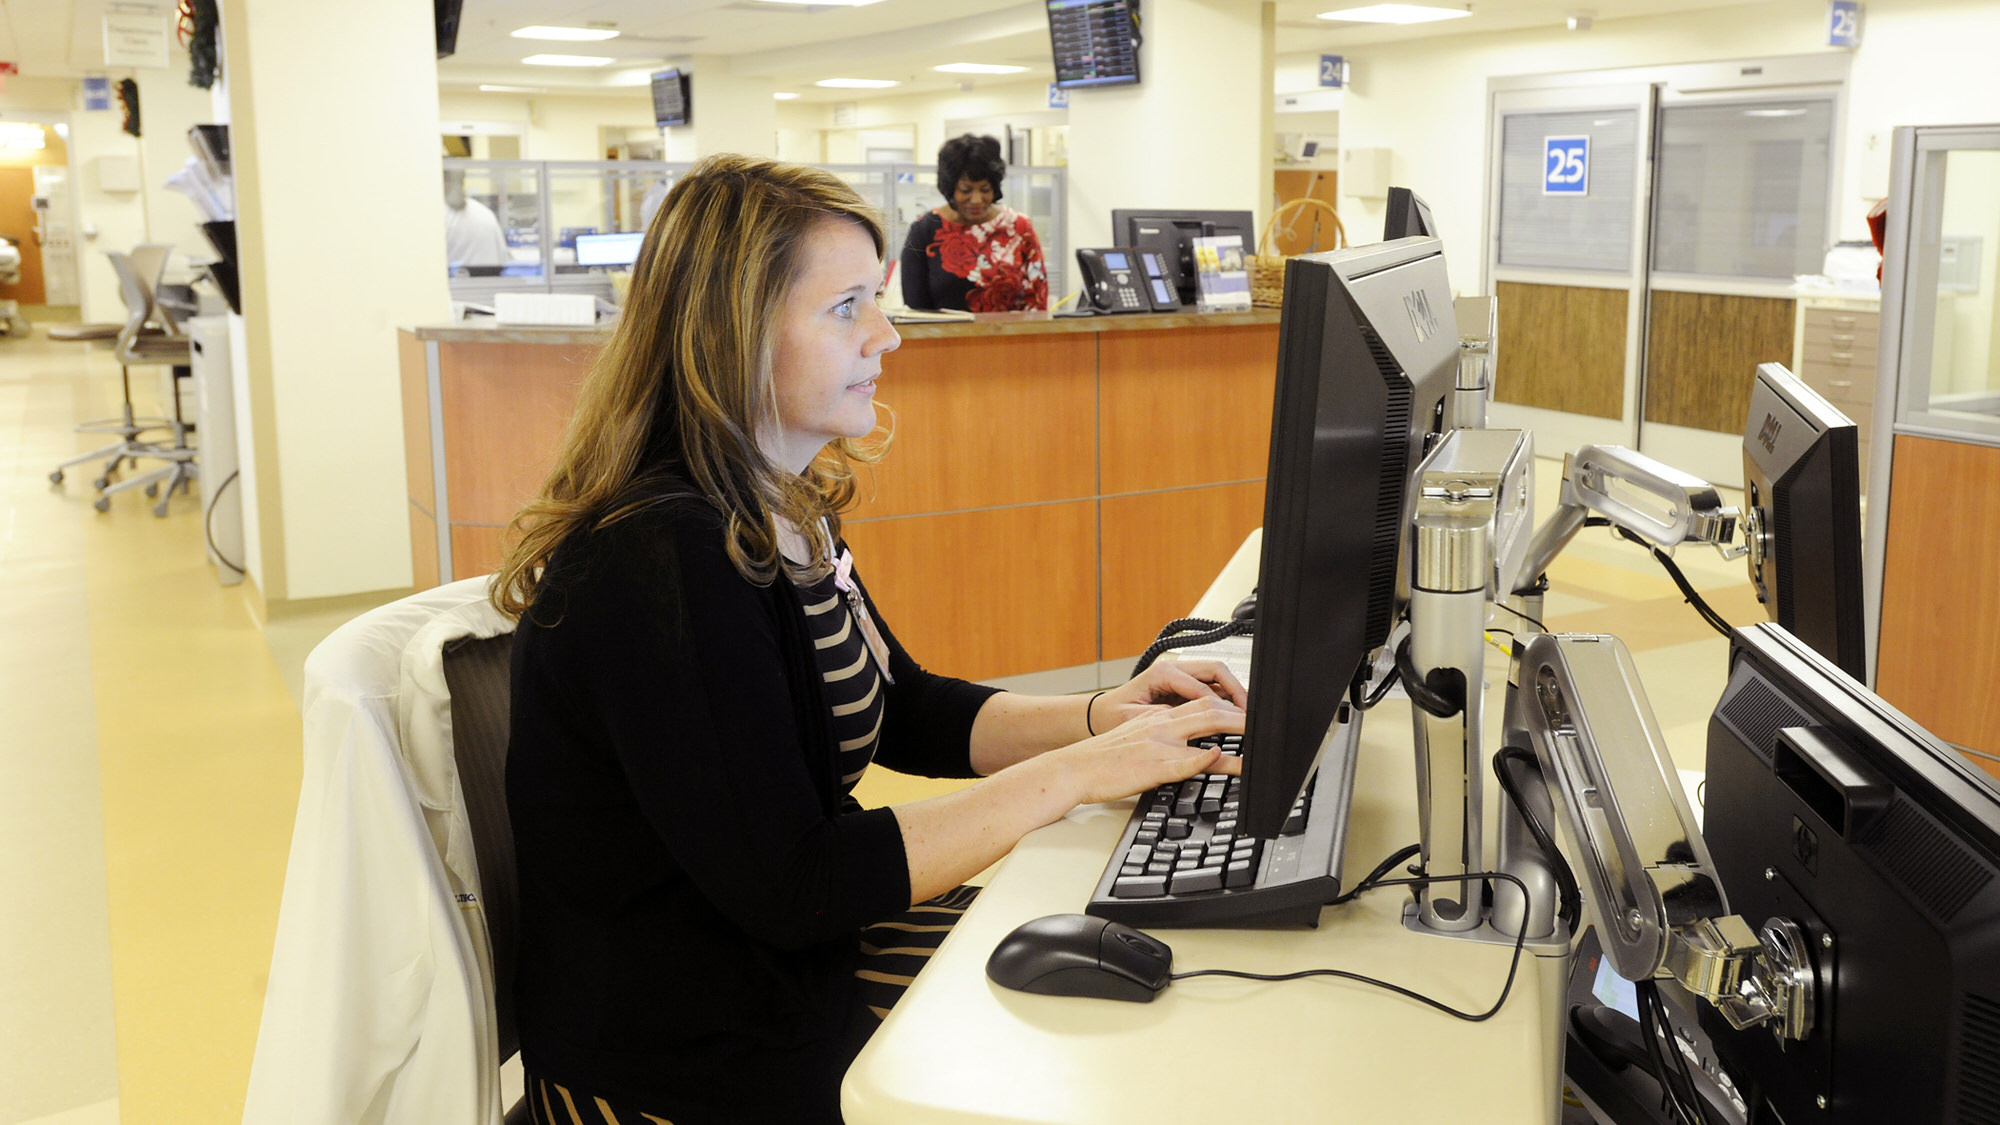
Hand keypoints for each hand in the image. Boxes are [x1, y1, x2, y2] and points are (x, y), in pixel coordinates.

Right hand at [1048, 695, 1243, 808]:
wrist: (1075, 769)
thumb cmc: (1104, 759)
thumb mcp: (1138, 737)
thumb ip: (1167, 736)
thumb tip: (1199, 747)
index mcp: (1159, 717)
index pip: (1202, 703)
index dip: (1230, 707)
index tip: (1249, 715)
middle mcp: (1162, 725)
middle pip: (1210, 708)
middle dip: (1241, 714)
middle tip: (1265, 722)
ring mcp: (1159, 744)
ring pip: (1204, 728)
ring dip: (1235, 731)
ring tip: (1258, 741)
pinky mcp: (1153, 766)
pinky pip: (1184, 760)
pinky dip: (1204, 758)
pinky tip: (1219, 758)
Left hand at [1089, 658, 1246, 734]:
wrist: (1098, 716)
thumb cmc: (1111, 717)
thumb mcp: (1137, 722)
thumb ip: (1167, 721)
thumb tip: (1196, 725)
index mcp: (1162, 674)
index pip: (1203, 687)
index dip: (1223, 706)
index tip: (1238, 721)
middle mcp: (1173, 670)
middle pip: (1216, 670)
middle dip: (1236, 690)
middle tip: (1250, 714)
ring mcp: (1179, 676)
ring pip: (1216, 676)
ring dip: (1233, 692)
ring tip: (1247, 714)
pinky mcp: (1182, 686)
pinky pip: (1210, 686)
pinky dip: (1225, 698)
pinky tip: (1234, 713)